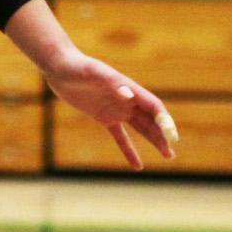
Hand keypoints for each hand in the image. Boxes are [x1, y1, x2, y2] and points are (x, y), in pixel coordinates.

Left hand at [43, 47, 176, 168]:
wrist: (60, 68)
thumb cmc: (78, 66)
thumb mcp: (94, 72)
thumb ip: (111, 81)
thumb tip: (128, 94)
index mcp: (129, 88)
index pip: (154, 106)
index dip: (164, 120)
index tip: (171, 136)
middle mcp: (127, 100)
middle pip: (151, 120)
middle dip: (162, 135)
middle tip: (170, 152)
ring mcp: (116, 110)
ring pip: (141, 129)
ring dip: (154, 141)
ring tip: (168, 156)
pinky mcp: (103, 117)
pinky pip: (120, 136)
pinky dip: (129, 150)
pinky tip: (138, 165)